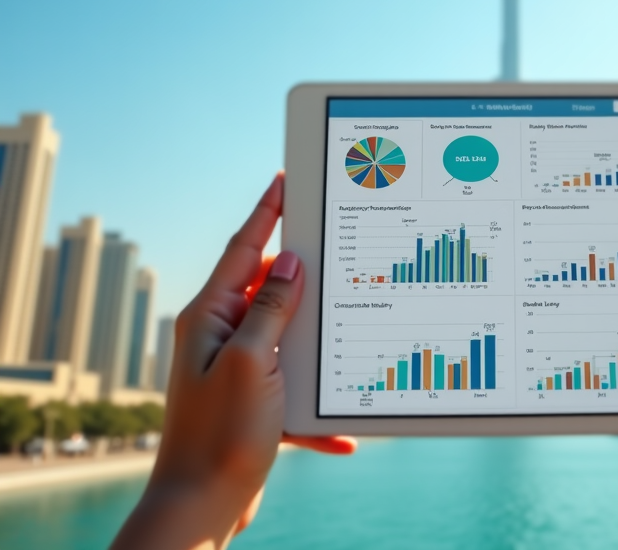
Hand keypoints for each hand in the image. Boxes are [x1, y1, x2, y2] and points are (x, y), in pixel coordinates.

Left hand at [112, 173, 355, 549]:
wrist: (200, 509)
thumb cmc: (218, 437)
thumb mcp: (251, 362)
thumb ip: (271, 308)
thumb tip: (289, 261)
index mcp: (209, 317)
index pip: (243, 249)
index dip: (266, 213)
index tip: (283, 181)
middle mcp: (218, 335)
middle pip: (266, 287)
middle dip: (300, 270)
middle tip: (333, 241)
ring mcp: (234, 367)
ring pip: (284, 332)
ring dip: (313, 336)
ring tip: (345, 322)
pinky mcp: (250, 399)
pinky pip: (290, 384)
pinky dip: (313, 402)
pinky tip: (339, 432)